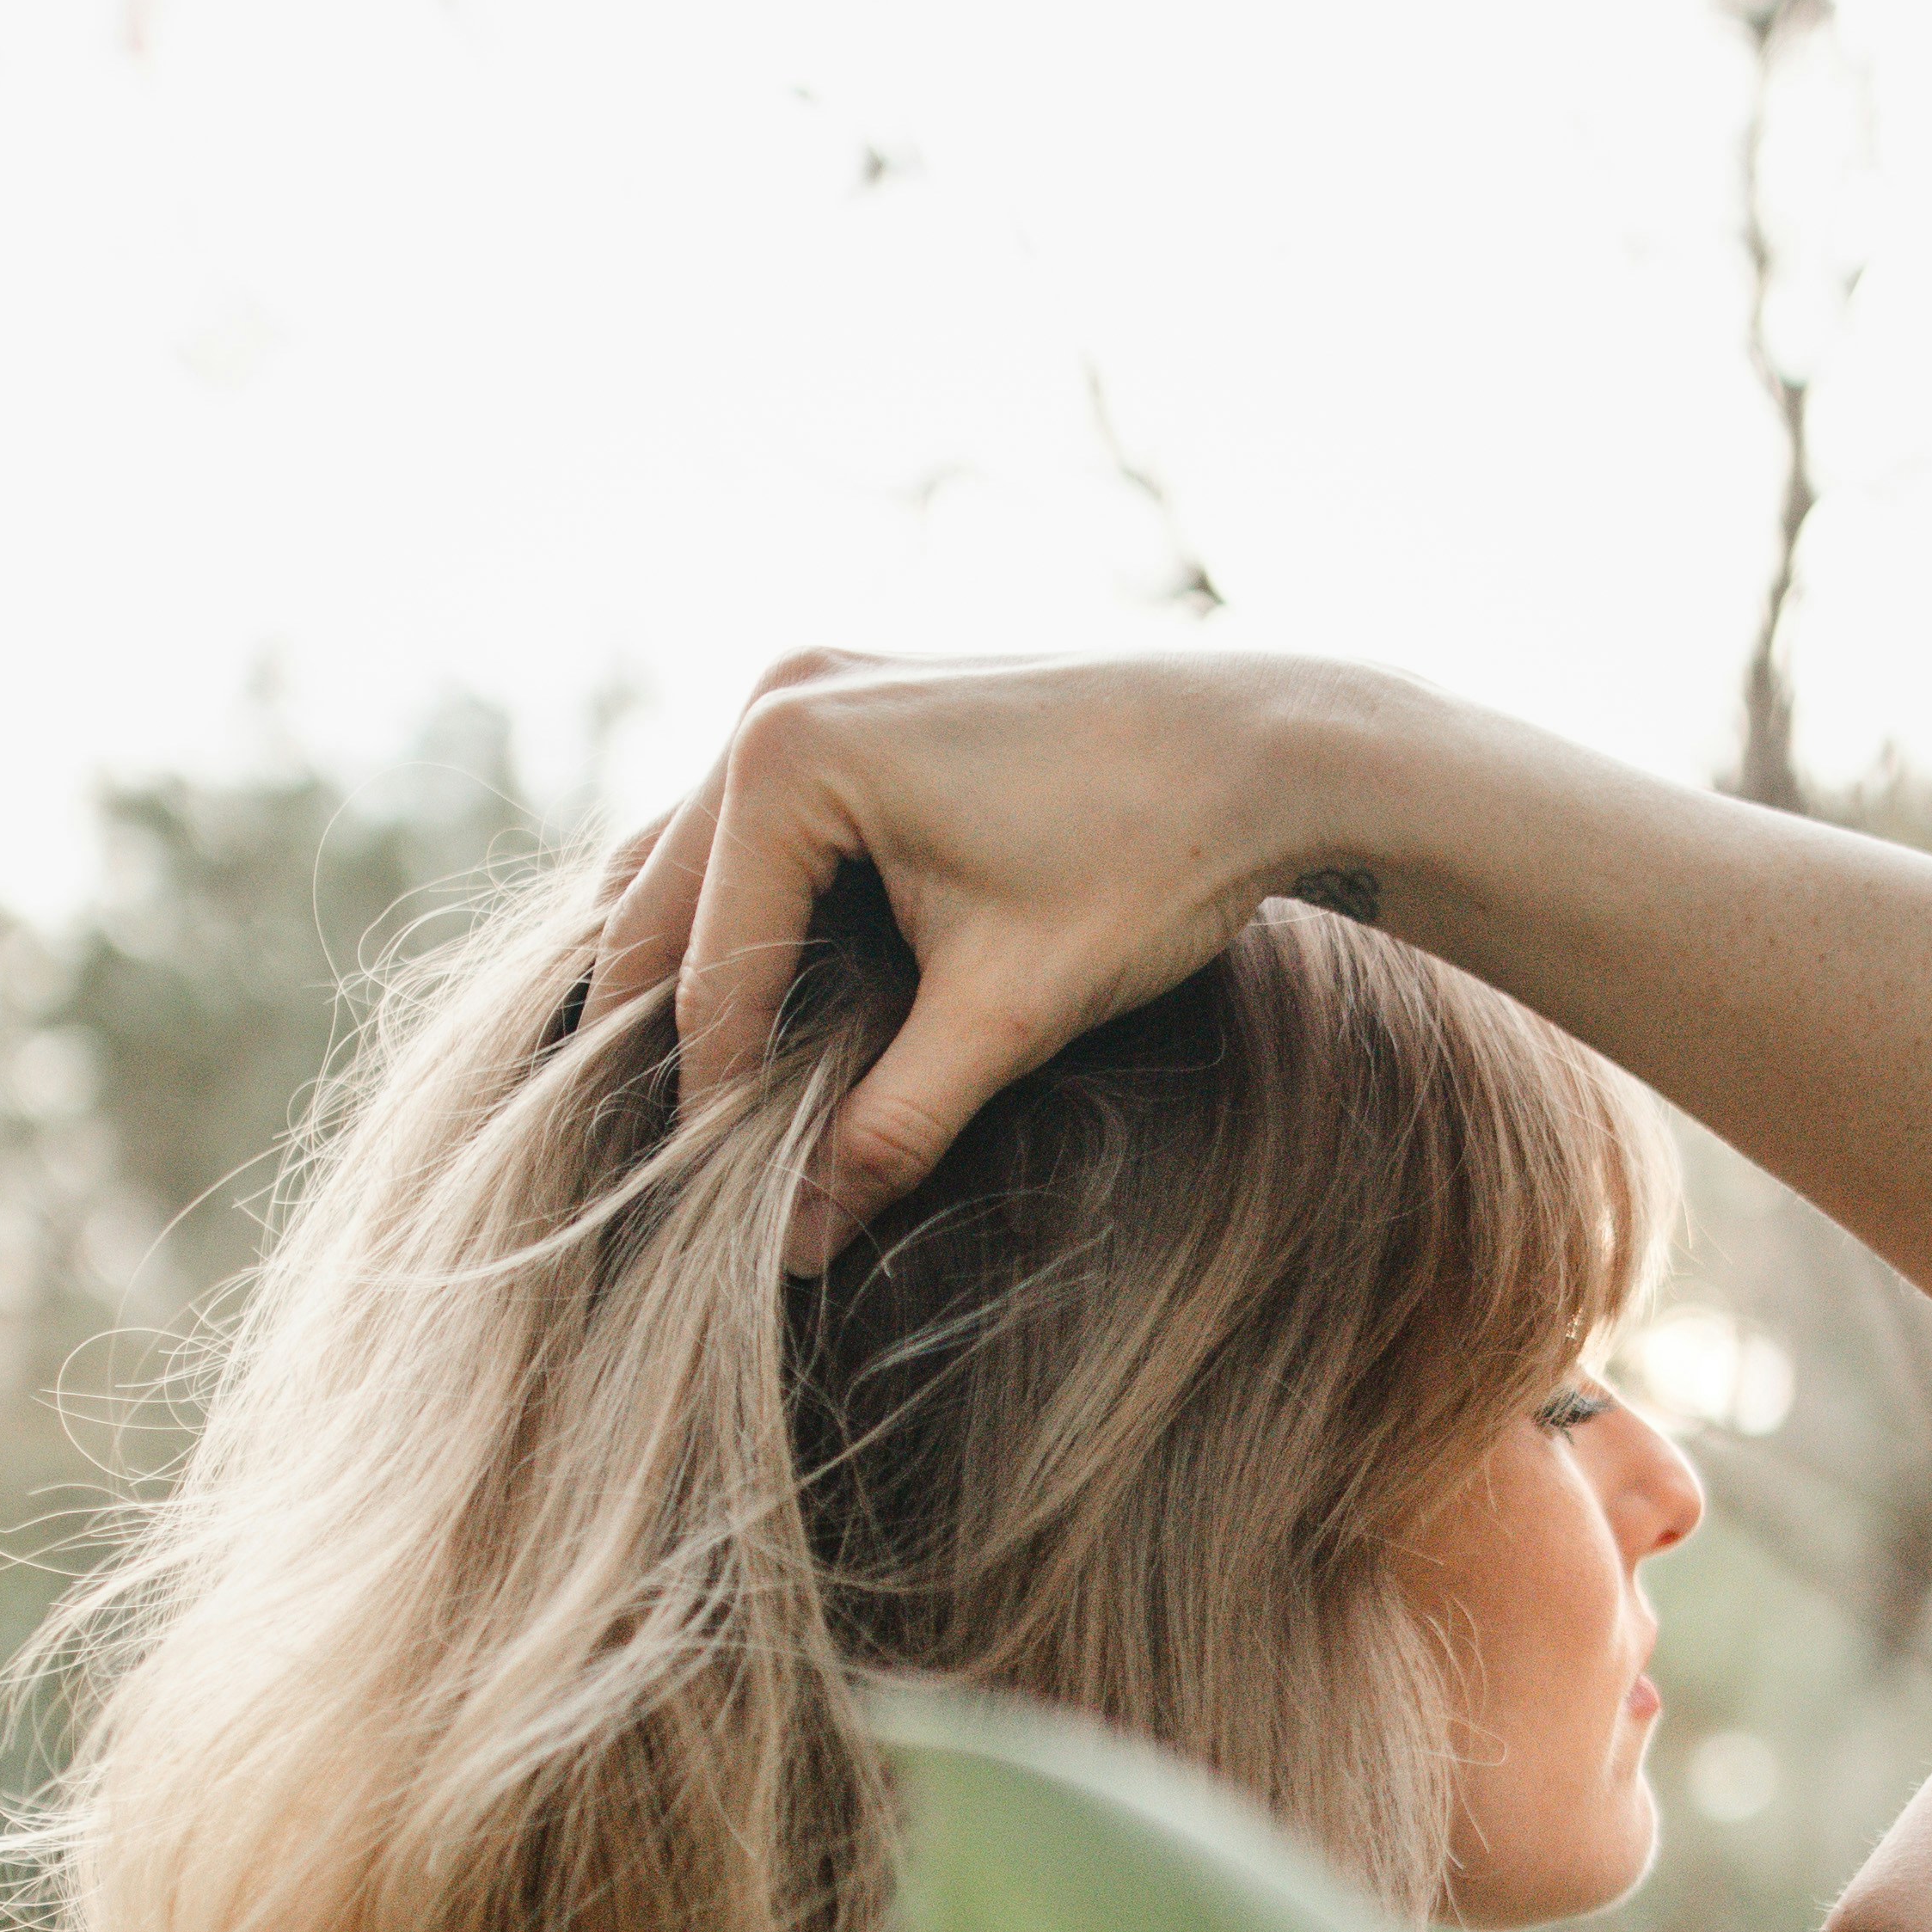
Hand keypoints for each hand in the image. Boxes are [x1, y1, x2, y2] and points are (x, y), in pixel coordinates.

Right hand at [590, 647, 1351, 1263]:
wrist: (1271, 744)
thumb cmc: (1153, 862)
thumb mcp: (1013, 1014)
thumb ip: (891, 1129)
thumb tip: (798, 1248)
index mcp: (789, 755)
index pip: (708, 970)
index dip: (709, 1103)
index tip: (709, 1212)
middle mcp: (778, 695)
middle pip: (660, 903)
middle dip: (670, 1034)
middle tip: (686, 1165)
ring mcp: (810, 682)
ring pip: (686, 857)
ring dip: (694, 968)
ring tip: (723, 1096)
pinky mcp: (853, 699)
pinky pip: (751, 823)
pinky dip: (746, 909)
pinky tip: (782, 1002)